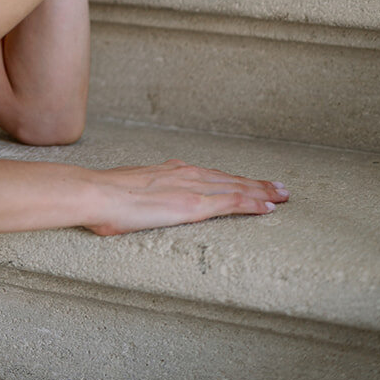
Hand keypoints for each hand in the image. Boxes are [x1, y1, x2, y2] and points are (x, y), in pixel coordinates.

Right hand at [80, 158, 289, 235]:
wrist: (96, 194)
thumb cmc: (101, 198)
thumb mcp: (125, 192)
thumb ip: (139, 197)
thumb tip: (133, 206)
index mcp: (169, 172)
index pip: (210, 176)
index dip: (232, 181)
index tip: (249, 183)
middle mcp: (185, 174)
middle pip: (229, 179)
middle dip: (256, 184)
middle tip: (280, 188)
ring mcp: (191, 188)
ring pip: (236, 189)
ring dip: (262, 192)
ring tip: (283, 196)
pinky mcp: (194, 204)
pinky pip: (231, 203)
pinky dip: (253, 204)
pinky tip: (269, 208)